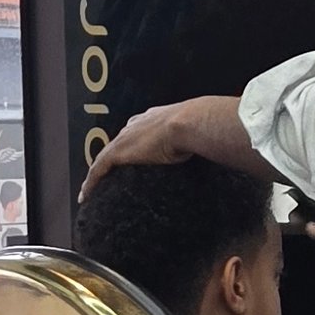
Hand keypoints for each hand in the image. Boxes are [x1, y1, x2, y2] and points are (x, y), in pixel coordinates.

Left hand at [81, 96, 264, 192]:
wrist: (192, 123)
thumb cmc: (203, 126)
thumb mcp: (204, 134)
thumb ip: (209, 141)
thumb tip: (229, 147)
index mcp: (155, 118)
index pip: (139, 131)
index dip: (133, 143)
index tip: (133, 155)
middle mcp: (137, 125)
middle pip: (118, 144)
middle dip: (112, 158)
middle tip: (108, 175)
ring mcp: (126, 139)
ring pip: (104, 158)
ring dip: (97, 174)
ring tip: (92, 189)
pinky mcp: (118, 153)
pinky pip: (98, 170)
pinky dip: (91, 183)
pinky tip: (85, 196)